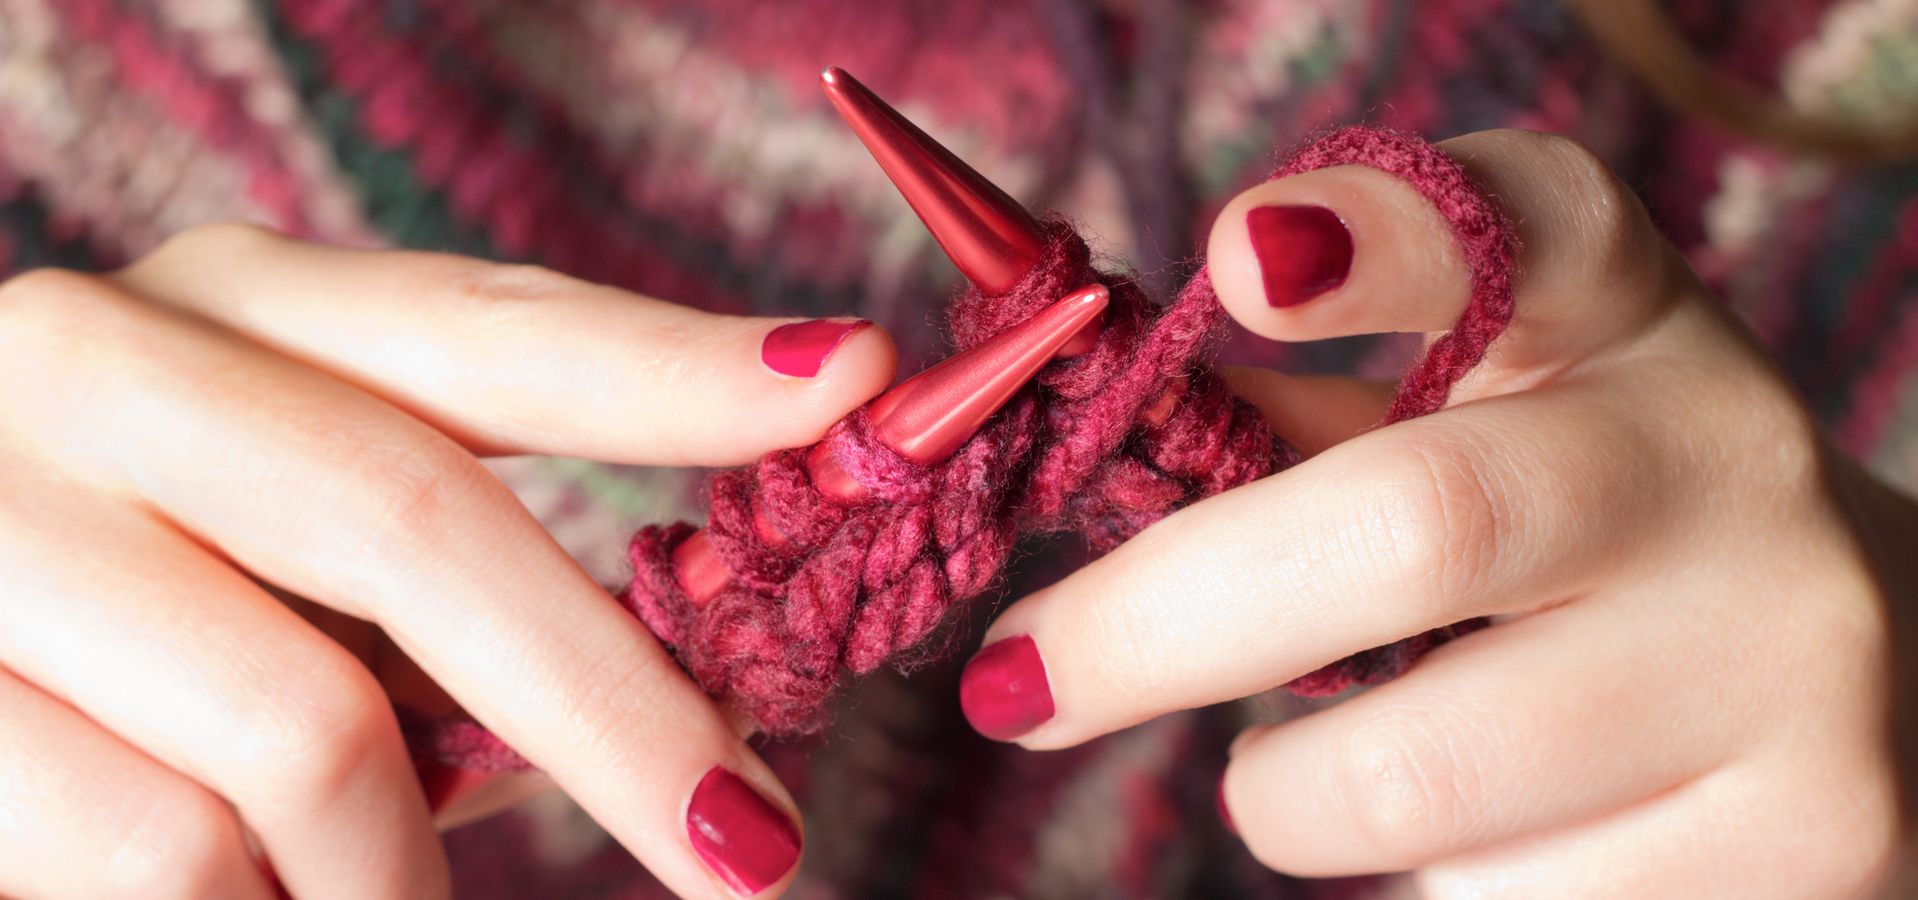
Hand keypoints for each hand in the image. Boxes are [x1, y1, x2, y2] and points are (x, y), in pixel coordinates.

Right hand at [0, 225, 895, 898]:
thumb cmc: (133, 636)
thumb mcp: (289, 566)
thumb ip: (448, 597)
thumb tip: (687, 698)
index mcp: (228, 311)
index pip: (490, 328)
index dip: (678, 365)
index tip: (852, 381)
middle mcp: (100, 366)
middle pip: (423, 523)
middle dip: (617, 708)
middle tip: (754, 849)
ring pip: (312, 733)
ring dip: (400, 869)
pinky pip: (184, 856)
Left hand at [958, 131, 1906, 896]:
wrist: (1838, 677)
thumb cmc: (1566, 544)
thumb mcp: (1467, 437)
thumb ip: (1301, 426)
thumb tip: (1081, 464)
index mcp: (1629, 326)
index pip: (1531, 225)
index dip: (1374, 232)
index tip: (1232, 266)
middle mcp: (1732, 467)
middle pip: (1414, 528)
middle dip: (1159, 623)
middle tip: (1017, 683)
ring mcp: (1790, 664)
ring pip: (1408, 781)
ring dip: (1284, 794)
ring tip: (1318, 770)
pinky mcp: (1807, 839)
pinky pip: (1495, 898)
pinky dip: (1424, 880)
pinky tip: (1492, 827)